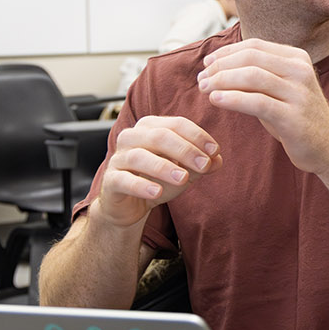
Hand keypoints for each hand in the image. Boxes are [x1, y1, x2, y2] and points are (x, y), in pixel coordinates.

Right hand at [93, 115, 221, 228]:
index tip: (215, 151)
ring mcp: (118, 158)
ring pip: (139, 156)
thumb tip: (218, 160)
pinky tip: (158, 192)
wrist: (130, 205)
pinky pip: (124, 180)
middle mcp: (131, 138)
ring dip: (164, 167)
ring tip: (184, 179)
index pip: (176, 124)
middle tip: (204, 165)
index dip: (197, 136)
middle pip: (159, 136)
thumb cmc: (157, 180)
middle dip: (185, 150)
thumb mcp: (185, 171)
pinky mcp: (110, 181)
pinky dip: (141, 185)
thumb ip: (201, 164)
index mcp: (150, 128)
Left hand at [197, 39, 328, 175]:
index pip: (254, 45)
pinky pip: (257, 102)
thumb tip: (216, 67)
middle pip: (251, 57)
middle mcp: (300, 71)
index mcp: (297, 58)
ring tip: (205, 89)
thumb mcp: (280, 89)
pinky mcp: (293, 117)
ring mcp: (299, 93)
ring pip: (252, 76)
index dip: (226, 52)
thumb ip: (257, 75)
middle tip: (202, 79)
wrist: (328, 147)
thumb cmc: (296, 118)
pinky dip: (232, 99)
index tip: (207, 64)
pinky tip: (216, 100)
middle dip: (220, 66)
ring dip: (222, 81)